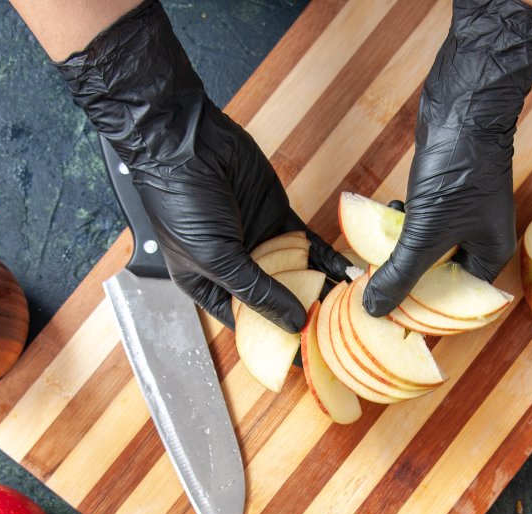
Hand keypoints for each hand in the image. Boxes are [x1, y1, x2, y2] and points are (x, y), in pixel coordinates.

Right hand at [55, 0, 348, 331]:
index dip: (274, 339)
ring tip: (349, 307)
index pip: (246, 323)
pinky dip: (327, 258)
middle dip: (303, 315)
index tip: (306, 355)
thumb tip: (292, 323)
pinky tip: (347, 273)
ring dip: (321, 287)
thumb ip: (256, 291)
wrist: (186, 140)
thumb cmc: (182, 202)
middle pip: (275, 301)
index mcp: (207, 284)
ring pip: (296, 273)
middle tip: (335, 331)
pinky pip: (308, 243)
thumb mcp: (217, 258)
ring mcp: (259, 240)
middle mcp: (235, 266)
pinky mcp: (278, 215)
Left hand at [363, 0, 531, 316]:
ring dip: (401, 250)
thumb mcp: (425, 232)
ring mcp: (464, 216)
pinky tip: (390, 212)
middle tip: (375, 286)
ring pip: (427, 250)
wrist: (465, 108)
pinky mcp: (446, 195)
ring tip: (379, 249)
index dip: (423, 312)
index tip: (389, 317)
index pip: (456, 303)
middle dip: (407, 281)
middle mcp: (480, 241)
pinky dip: (404, 223)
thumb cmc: (458, 172)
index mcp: (489, 258)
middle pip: (440, 278)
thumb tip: (372, 310)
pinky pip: (422, 224)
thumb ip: (400, 274)